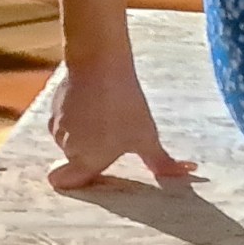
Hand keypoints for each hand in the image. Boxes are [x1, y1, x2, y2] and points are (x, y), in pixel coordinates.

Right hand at [47, 60, 196, 190]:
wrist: (100, 63)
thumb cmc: (123, 105)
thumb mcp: (146, 135)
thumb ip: (162, 162)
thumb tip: (188, 173)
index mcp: (86, 160)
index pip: (62, 181)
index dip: (71, 180)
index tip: (85, 173)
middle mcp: (67, 146)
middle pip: (75, 158)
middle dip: (91, 150)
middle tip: (113, 134)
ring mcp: (57, 124)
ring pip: (70, 137)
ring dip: (83, 132)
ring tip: (106, 114)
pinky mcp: (55, 104)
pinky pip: (65, 118)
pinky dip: (77, 114)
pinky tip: (96, 100)